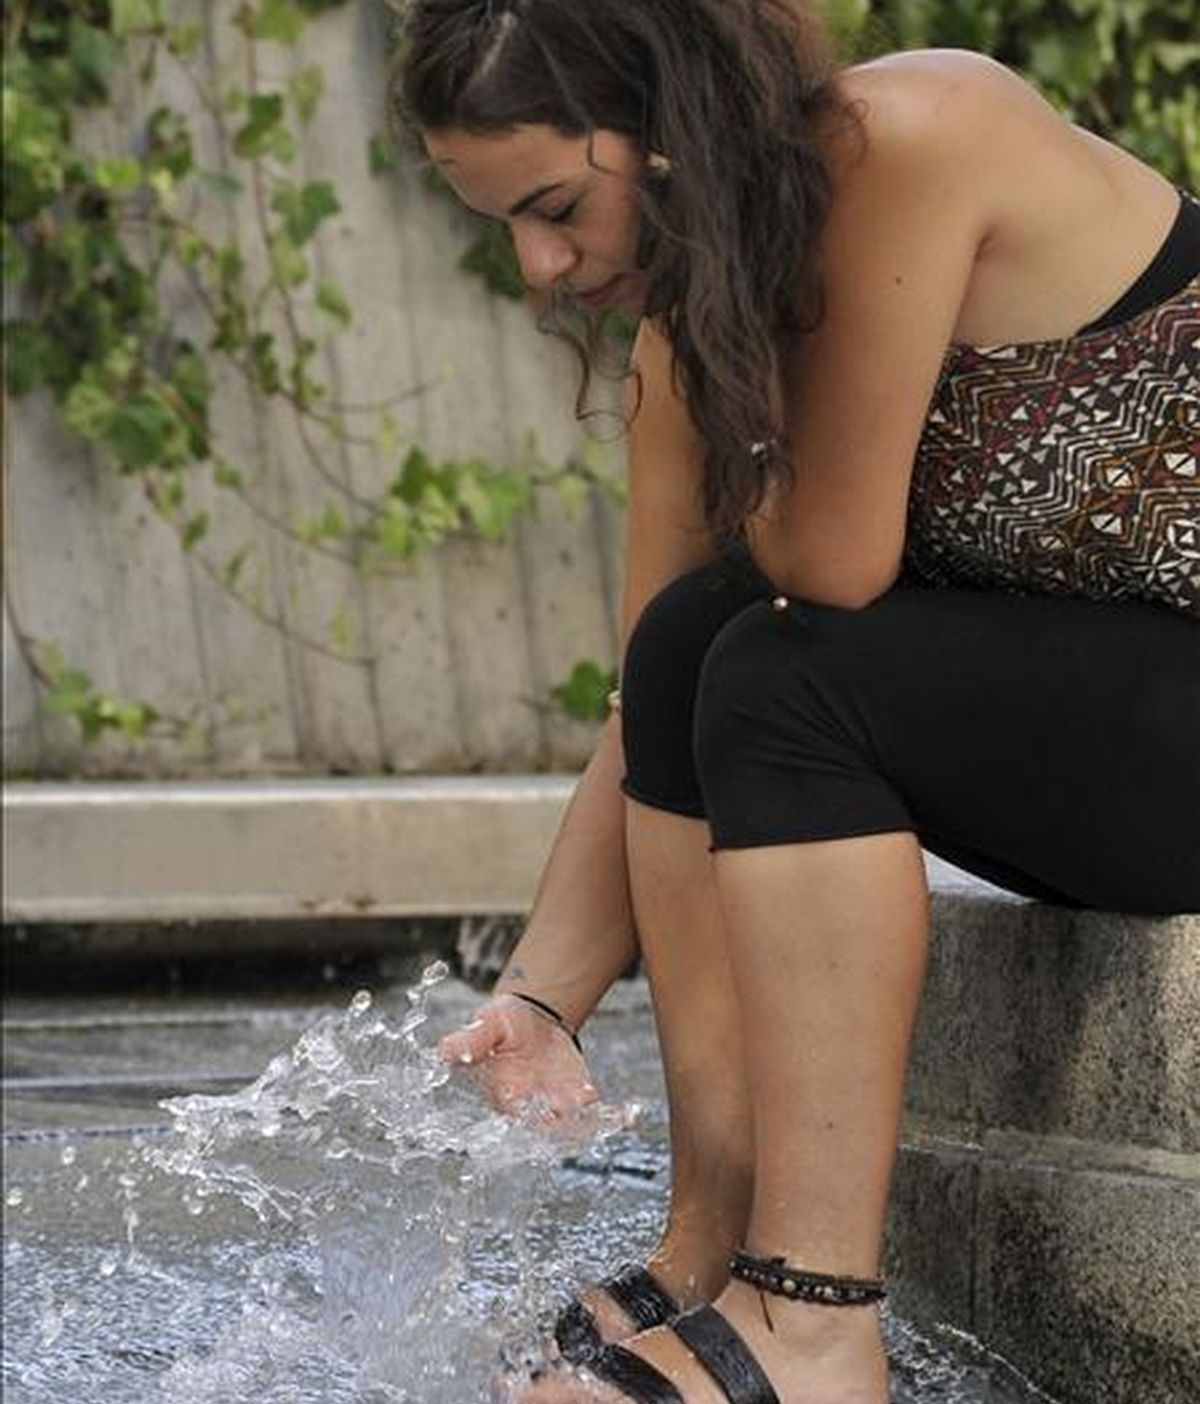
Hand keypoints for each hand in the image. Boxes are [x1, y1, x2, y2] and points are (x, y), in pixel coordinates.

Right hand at [438, 993, 598, 1122]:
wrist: (534, 1018)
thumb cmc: (505, 1022)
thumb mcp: (488, 1024)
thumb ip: (470, 1041)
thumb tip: (443, 1052)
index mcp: (504, 1095)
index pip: (515, 1113)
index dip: (531, 1113)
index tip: (547, 1106)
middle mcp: (530, 1109)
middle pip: (549, 1126)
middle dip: (566, 1122)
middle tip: (581, 1106)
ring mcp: (556, 1107)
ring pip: (575, 1125)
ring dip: (590, 1121)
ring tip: (605, 1109)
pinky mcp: (578, 1100)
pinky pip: (597, 1115)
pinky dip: (613, 1118)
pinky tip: (630, 1116)